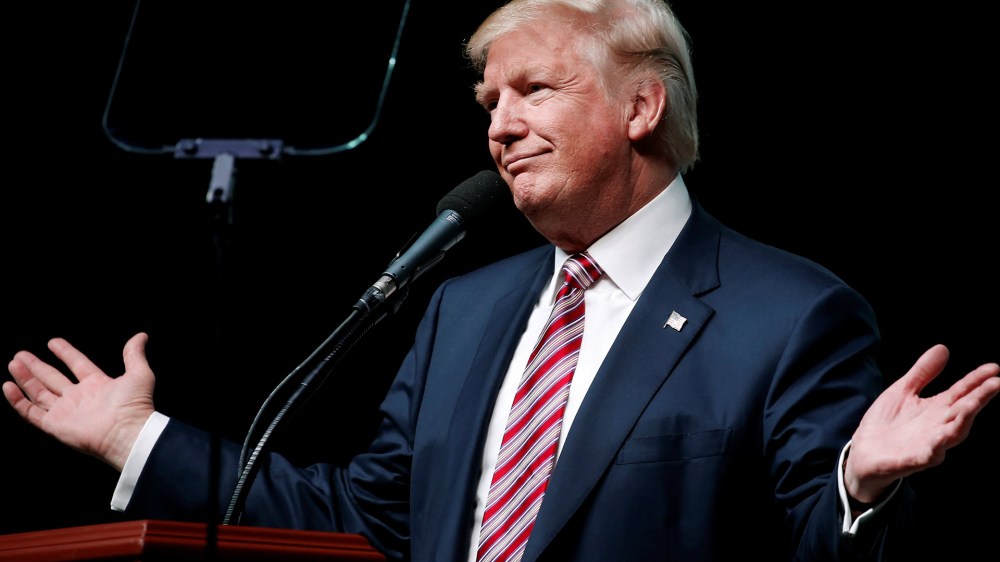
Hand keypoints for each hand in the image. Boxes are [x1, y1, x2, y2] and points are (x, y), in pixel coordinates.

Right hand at [4, 332, 155, 471]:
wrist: (127, 432)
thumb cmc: (136, 405)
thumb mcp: (139, 373)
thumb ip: (134, 354)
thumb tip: (141, 336)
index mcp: (98, 385)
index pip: (77, 364)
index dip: (65, 353)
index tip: (52, 342)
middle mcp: (79, 397)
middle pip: (53, 378)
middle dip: (37, 366)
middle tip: (21, 354)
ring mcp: (66, 411)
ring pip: (39, 392)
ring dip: (25, 378)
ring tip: (14, 363)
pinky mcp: (55, 425)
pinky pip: (31, 412)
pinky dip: (18, 400)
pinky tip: (8, 386)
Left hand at [845, 344, 999, 502]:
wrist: (864, 453)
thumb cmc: (887, 423)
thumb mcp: (903, 391)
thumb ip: (923, 372)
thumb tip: (943, 348)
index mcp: (937, 409)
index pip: (961, 392)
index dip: (977, 381)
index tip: (994, 368)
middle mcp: (938, 427)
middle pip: (963, 411)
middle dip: (978, 398)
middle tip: (995, 383)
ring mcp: (928, 444)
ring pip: (952, 434)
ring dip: (963, 420)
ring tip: (972, 404)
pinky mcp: (912, 460)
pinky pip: (926, 456)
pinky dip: (934, 449)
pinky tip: (940, 441)